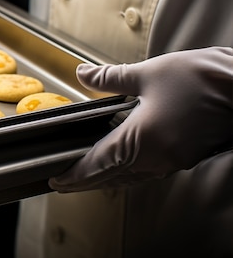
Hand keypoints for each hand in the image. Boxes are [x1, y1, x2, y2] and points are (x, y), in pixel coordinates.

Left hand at [50, 46, 232, 191]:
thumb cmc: (200, 78)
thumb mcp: (148, 73)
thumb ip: (110, 78)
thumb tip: (82, 73)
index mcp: (141, 140)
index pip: (98, 164)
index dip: (75, 175)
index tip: (56, 182)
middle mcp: (157, 158)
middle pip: (112, 177)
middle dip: (86, 182)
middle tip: (65, 184)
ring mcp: (174, 160)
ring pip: (131, 177)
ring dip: (107, 178)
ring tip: (88, 176)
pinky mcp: (187, 156)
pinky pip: (149, 171)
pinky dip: (128, 171)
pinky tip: (123, 163)